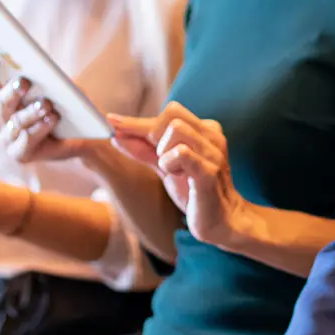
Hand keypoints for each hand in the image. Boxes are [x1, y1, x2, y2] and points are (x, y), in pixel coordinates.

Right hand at [0, 59, 101, 164]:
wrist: (81, 136)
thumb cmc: (66, 106)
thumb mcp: (59, 88)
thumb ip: (49, 79)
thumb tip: (46, 72)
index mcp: (4, 97)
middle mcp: (1, 117)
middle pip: (0, 101)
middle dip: (12, 91)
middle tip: (24, 82)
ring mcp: (7, 137)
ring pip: (16, 121)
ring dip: (31, 111)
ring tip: (46, 103)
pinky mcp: (20, 153)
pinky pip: (27, 139)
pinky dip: (41, 127)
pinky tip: (52, 118)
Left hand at [107, 104, 247, 247]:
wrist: (222, 222)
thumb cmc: (195, 192)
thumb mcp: (166, 167)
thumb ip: (144, 150)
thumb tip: (116, 135)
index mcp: (204, 130)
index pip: (168, 112)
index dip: (138, 121)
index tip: (112, 121)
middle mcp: (212, 136)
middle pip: (171, 115)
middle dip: (153, 135)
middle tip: (160, 160)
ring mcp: (213, 152)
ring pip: (176, 129)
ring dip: (163, 152)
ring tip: (172, 170)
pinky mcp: (210, 171)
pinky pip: (182, 153)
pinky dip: (169, 163)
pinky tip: (177, 175)